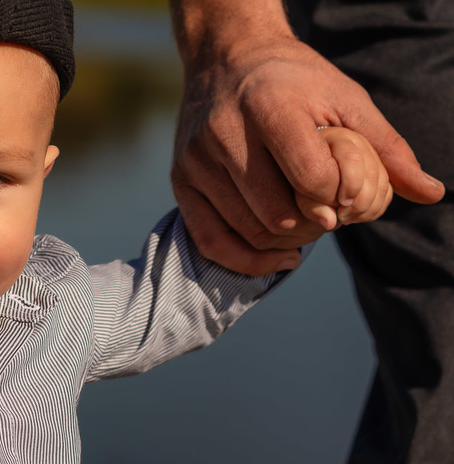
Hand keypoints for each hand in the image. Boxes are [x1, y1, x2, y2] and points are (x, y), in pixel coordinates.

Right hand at [172, 33, 444, 274]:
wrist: (226, 57)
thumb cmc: (294, 80)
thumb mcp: (345, 99)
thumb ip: (386, 148)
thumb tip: (430, 192)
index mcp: (270, 106)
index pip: (310, 178)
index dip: (335, 200)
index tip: (344, 200)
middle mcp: (225, 134)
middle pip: (277, 213)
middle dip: (312, 226)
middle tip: (327, 218)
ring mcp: (196, 161)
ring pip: (248, 230)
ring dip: (284, 241)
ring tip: (304, 226)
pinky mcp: (180, 180)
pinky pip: (210, 240)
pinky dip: (247, 260)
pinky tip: (279, 257)